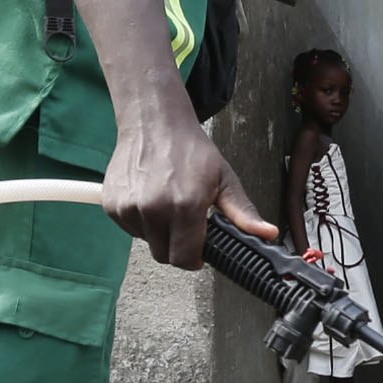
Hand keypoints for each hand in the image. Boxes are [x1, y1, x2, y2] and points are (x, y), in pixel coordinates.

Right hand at [104, 101, 272, 270]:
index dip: (194, 259)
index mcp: (185, 205)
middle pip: (164, 256)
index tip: (199, 249)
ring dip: (159, 234)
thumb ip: (243, 213)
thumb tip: (269, 233)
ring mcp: (130, 207)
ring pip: (147, 243)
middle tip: (185, 224)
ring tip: (168, 205)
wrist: (154, 123)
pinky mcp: (113, 205)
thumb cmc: (190, 149)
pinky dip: (141, 223)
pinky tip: (150, 200)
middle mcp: (154, 209)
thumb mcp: (224, 179)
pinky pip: (130, 230)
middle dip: (177, 247)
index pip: (184, 258)